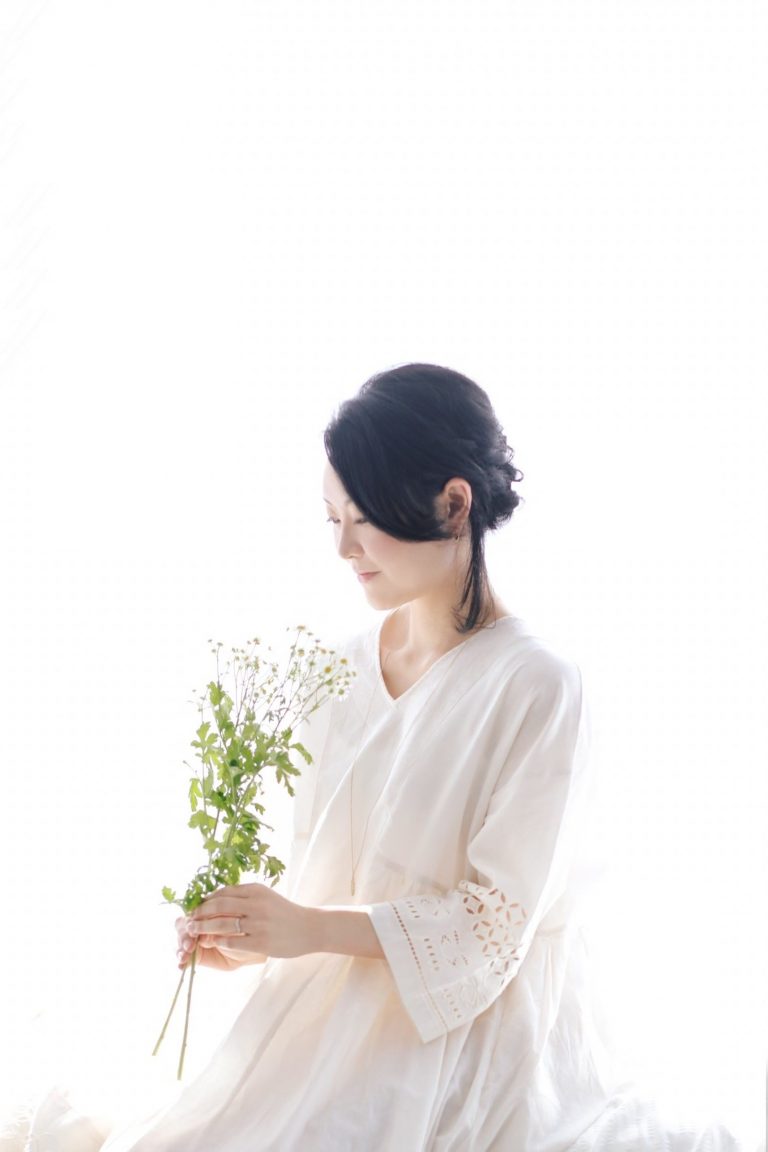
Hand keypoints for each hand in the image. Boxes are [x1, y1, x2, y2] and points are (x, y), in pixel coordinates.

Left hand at [178, 882, 317, 969]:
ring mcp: (259, 923)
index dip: (204, 901)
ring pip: (221, 923)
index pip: (223, 892)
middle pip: (218, 905)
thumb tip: (215, 899)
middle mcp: (256, 904)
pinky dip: (217, 941)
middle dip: (199, 913)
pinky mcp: (261, 941)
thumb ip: (244, 897)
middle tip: (187, 920)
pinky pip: (232, 941)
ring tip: (192, 932)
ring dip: (203, 928)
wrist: (310, 928)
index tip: (194, 908)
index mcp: (255, 890)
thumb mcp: (265, 897)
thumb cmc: (284, 913)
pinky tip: (211, 943)